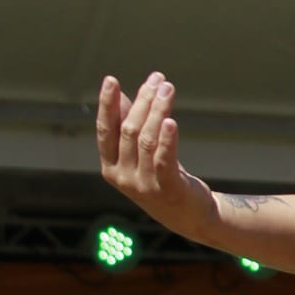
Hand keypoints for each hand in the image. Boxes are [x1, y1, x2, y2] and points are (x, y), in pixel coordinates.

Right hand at [96, 73, 222, 240]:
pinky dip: (167, 139)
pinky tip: (171, 120)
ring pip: (147, 140)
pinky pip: (164, 159)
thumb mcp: (140, 155)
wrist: (189, 215)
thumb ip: (128, 128)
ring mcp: (143, 185)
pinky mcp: (167, 189)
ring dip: (157, 110)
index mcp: (110, 166)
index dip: (107, 104)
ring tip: (168, 88)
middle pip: (129, 130)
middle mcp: (122, 176)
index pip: (105, 130)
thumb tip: (121, 96)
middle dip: (143, 101)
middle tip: (157, 79)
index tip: (111, 80)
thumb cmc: (161, 178)